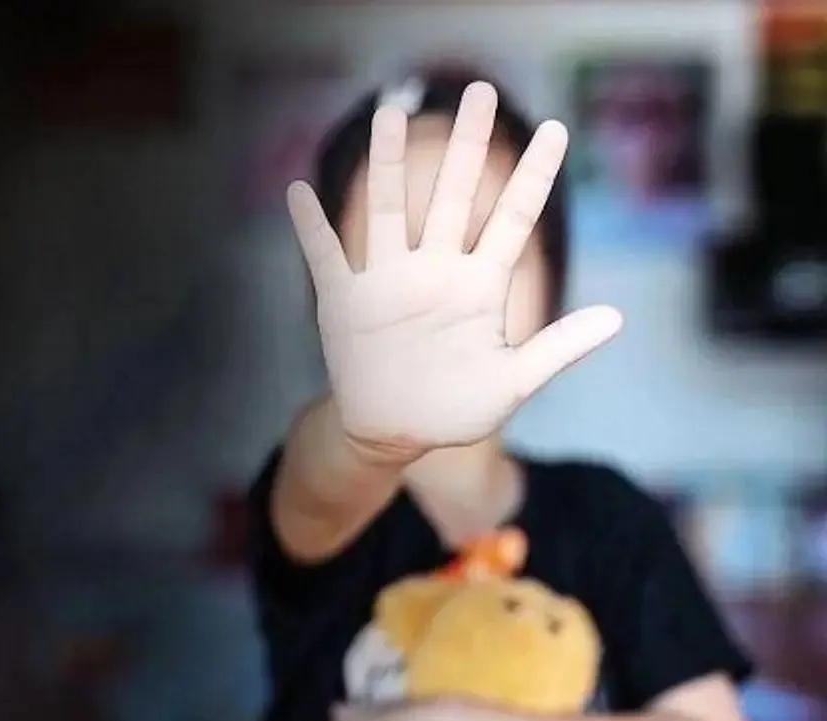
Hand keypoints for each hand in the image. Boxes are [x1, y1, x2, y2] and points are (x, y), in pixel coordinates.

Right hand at [288, 82, 621, 457]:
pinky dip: (311, 227)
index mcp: (479, 286)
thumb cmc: (455, 407)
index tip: (558, 129)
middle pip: (451, 196)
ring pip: (387, 212)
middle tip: (479, 92)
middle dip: (466, 146)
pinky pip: (325, 257)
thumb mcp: (512, 383)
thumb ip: (558, 349)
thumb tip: (616, 319)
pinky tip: (299, 192)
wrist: (394, 432)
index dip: (534, 175)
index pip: (512, 218)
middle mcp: (434, 272)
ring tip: (389, 115)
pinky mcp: (345, 303)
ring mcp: (387, 283)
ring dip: (385, 165)